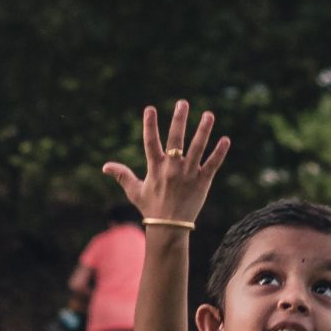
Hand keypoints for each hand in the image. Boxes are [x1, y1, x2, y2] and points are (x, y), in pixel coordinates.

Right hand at [102, 99, 229, 224]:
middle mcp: (172, 169)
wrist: (169, 228)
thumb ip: (122, 175)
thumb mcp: (135, 191)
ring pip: (197, 148)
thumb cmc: (151, 208)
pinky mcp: (202, 182)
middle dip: (179, 120)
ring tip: (208, 114)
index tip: (150, 108)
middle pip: (176, 140)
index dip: (150, 125)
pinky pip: (212, 164)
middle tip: (182, 103)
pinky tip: (225, 139)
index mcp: (155, 168)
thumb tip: (105, 166)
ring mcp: (188, 174)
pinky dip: (219, 152)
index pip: (151, 142)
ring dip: (203, 131)